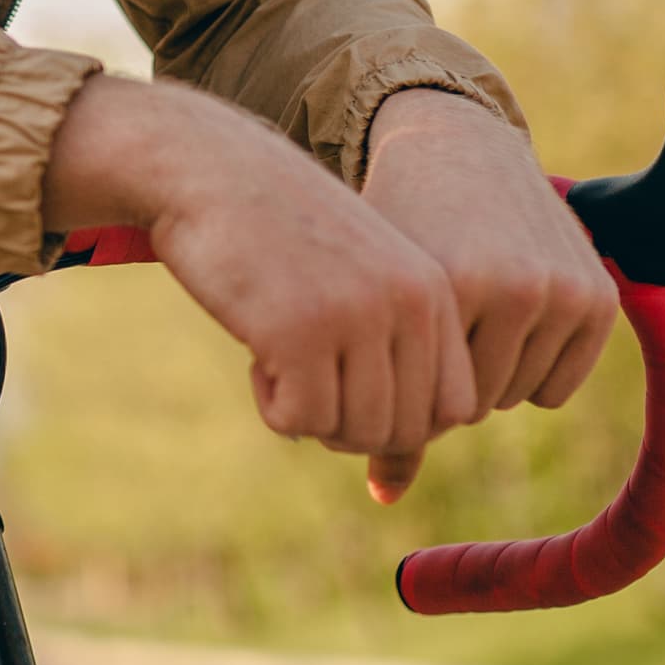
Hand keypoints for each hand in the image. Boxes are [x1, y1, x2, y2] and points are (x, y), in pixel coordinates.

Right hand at [42, 76, 478, 486]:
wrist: (209, 172)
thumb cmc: (279, 238)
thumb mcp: (355, 290)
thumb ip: (390, 366)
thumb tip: (392, 492)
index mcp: (433, 289)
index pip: (455, 408)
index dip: (400, 417)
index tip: (349, 386)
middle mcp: (406, 302)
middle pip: (405, 429)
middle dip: (352, 427)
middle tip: (306, 385)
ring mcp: (354, 315)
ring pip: (355, 431)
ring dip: (311, 417)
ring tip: (281, 366)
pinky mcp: (297, 329)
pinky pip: (300, 420)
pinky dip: (273, 407)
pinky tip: (255, 358)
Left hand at [359, 87, 618, 486]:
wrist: (455, 150)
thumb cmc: (400, 229)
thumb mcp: (382, 305)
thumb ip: (383, 402)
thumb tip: (386, 497)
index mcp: (454, 289)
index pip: (432, 408)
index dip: (409, 390)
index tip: (394, 348)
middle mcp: (518, 288)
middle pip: (477, 405)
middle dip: (450, 382)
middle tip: (433, 331)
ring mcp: (565, 290)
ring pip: (518, 396)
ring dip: (490, 374)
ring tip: (465, 317)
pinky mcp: (600, 296)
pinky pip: (558, 386)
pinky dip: (529, 368)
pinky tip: (503, 321)